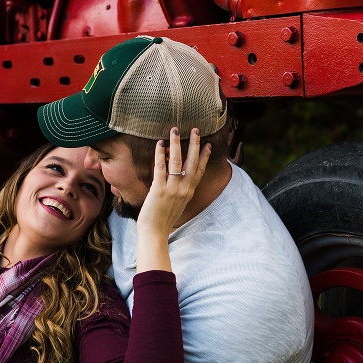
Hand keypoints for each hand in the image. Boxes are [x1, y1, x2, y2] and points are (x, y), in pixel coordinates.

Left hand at [136, 127, 210, 250]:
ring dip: (176, 143)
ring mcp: (172, 189)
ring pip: (177, 161)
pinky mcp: (159, 189)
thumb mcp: (177, 204)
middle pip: (192, 162)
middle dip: (194, 144)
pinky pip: (160, 167)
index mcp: (189, 192)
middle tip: (195, 129)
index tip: (208, 145)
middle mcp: (184, 189)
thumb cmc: (163, 220)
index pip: (199, 170)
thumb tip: (176, 178)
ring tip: (174, 129)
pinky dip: (160, 154)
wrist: (155, 233)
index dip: (204, 156)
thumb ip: (179, 191)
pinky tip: (159, 144)